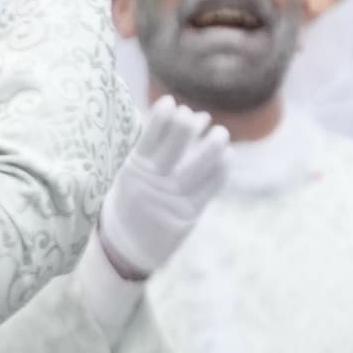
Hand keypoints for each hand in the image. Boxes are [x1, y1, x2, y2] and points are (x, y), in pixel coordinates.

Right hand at [96, 97, 230, 280]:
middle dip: (187, 128)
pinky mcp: (186, 217)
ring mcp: (170, 201)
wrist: (126, 249)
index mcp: (134, 170)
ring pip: (196, 170)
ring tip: (221, 133)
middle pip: (173, 150)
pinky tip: (227, 157)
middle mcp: (151, 185)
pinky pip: (208, 190)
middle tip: (200, 117)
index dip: (161, 118)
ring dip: (211, 148)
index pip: (148, 138)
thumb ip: (152, 152)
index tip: (170, 103)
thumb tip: (185, 117)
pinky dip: (220, 172)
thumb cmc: (131, 202)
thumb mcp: (129, 175)